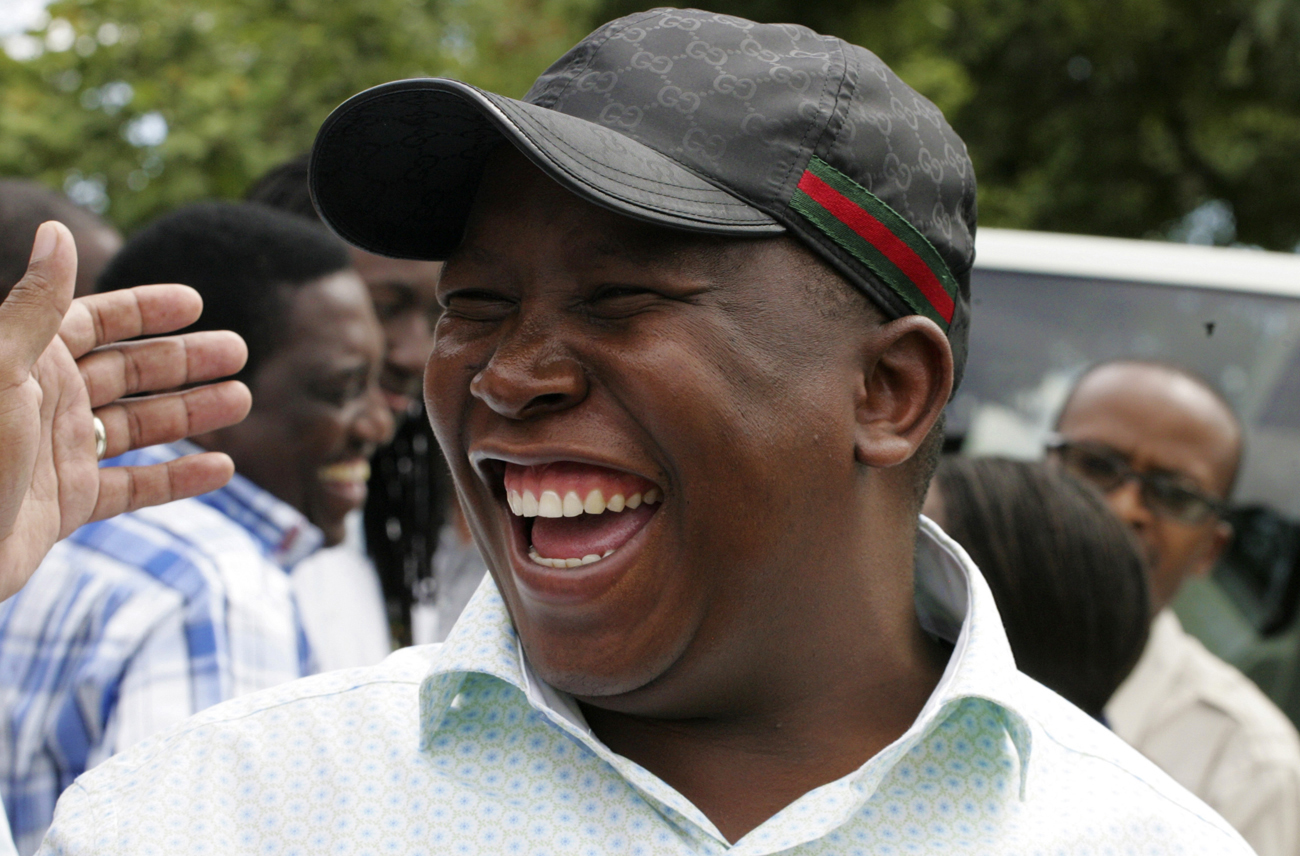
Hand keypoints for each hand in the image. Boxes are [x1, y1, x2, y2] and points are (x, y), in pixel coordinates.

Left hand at [0, 221, 252, 598]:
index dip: (144, 310)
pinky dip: (179, 479)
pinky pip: (135, 486)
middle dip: (186, 361)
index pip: (95, 322)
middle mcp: (49, 402)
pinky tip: (221, 470)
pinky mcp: (70, 504)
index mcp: (31, 361)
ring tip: (241, 400)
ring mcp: (62, 453)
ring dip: (192, 412)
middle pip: (130, 373)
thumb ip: (37, 306)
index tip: (195, 303)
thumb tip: (57, 232)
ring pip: (141, 426)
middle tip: (239, 351)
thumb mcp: (1, 369)